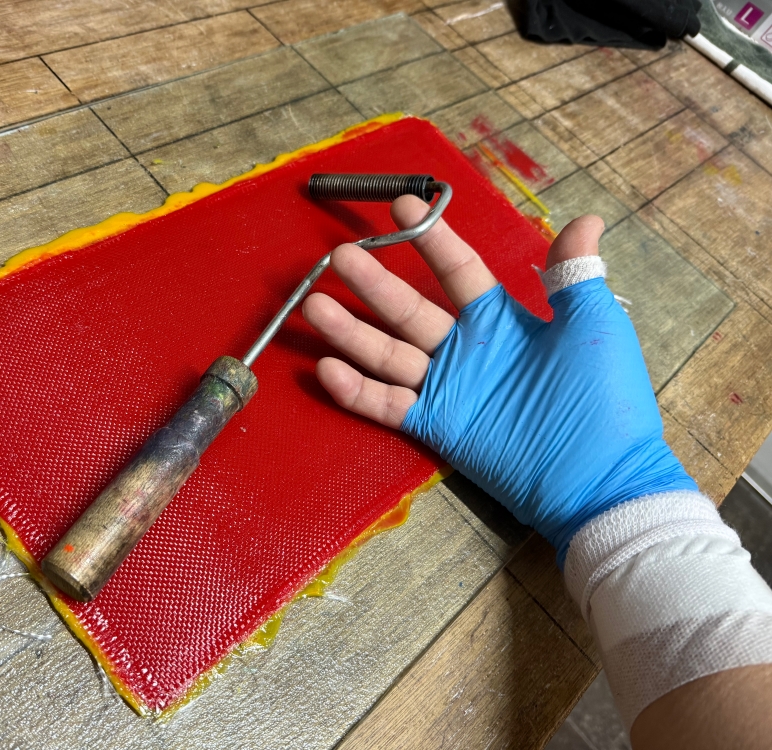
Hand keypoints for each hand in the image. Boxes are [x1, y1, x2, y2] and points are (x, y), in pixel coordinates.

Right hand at [302, 196, 695, 559]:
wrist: (599, 477)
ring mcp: (447, 388)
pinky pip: (388, 405)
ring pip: (388, 353)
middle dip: (373, 282)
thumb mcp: (592, 328)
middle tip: (339, 254)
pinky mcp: (436, 426)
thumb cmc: (602, 399)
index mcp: (501, 320)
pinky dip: (357, 391)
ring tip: (313, 304)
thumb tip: (584, 219)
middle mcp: (466, 349)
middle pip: (408, 309)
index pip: (458, 269)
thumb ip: (575, 276)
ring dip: (350, 331)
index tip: (401, 206)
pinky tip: (326, 369)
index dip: (430, 238)